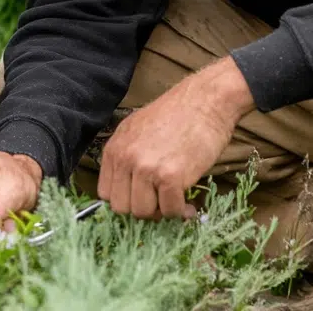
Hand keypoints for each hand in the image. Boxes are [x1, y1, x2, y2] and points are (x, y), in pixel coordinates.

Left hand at [98, 56, 254, 219]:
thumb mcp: (138, 130)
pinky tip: (189, 202)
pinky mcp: (170, 176)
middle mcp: (125, 159)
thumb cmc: (178, 114)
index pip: (106, 194)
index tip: (143, 197)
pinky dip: (181, 210)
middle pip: (122, 208)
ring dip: (162, 210)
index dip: (126, 199)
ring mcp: (146, 168)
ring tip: (176, 198)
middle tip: (162, 200)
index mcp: (114, 148)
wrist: (206, 100)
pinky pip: (170, 210)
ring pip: (144, 213)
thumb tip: (129, 190)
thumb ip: (128, 158)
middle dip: (144, 208)